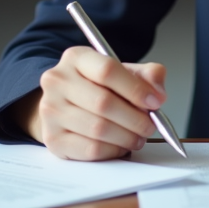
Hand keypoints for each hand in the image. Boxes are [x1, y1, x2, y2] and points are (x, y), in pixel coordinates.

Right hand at [21, 46, 168, 160]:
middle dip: (135, 118)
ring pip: (98, 129)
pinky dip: (113, 150)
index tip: (155, 101)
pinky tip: (121, 145)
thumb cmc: (97, 87)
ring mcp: (50, 111)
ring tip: (138, 136)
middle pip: (104, 102)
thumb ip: (146, 75)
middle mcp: (57, 82)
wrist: (65, 105)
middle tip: (150, 125)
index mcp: (76, 57)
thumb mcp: (123, 72)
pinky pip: (90, 149)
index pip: (107, 70)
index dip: (136, 89)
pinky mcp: (52, 139)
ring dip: (127, 136)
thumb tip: (158, 91)